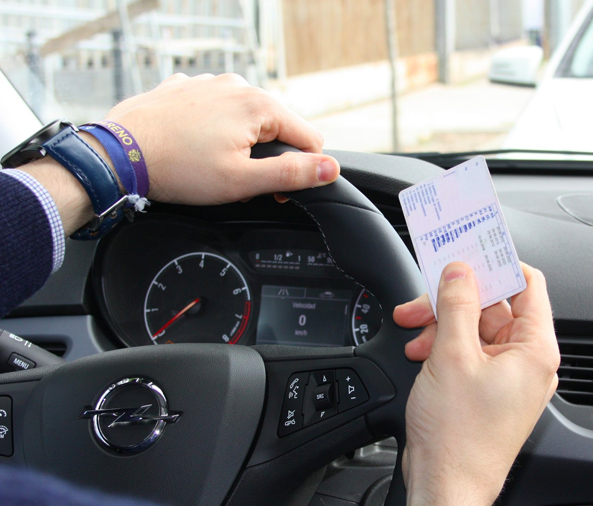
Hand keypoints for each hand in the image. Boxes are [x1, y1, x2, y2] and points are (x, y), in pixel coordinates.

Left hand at [106, 73, 339, 203]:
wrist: (117, 155)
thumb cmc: (178, 169)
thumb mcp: (243, 181)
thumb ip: (292, 175)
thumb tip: (330, 168)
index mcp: (259, 105)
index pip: (308, 138)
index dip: (300, 171)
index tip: (274, 191)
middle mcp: (236, 85)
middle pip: (276, 127)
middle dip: (267, 156)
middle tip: (239, 182)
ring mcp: (208, 83)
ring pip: (244, 118)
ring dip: (239, 143)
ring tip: (211, 166)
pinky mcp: (184, 89)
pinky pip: (214, 110)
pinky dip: (212, 129)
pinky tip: (193, 148)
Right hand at [392, 262, 558, 505]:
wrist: (445, 488)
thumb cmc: (458, 438)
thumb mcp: (452, 355)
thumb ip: (458, 303)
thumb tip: (460, 270)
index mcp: (534, 350)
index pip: (527, 284)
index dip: (497, 264)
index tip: (469, 252)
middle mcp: (526, 363)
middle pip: (494, 306)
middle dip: (455, 300)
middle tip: (423, 299)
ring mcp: (506, 379)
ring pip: (476, 330)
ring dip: (443, 324)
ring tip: (414, 331)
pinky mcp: (486, 392)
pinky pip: (469, 354)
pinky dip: (444, 347)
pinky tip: (420, 352)